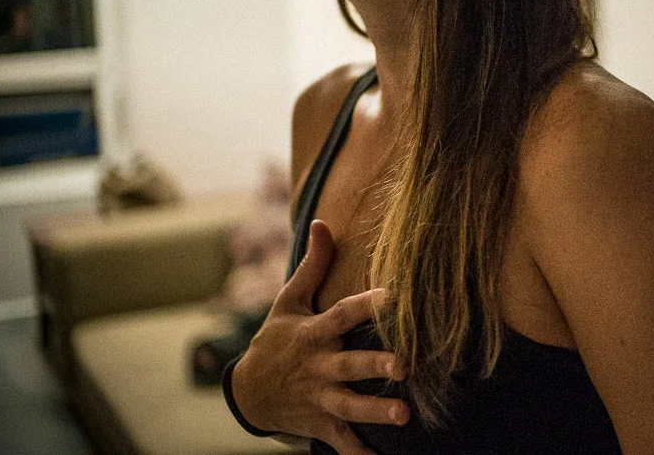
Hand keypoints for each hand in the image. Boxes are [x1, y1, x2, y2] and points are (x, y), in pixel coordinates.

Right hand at [232, 220, 409, 454]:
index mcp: (314, 333)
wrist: (249, 392)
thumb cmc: (277, 339)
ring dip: (375, 411)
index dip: (368, 304)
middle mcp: (318, 366)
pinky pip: (341, 441)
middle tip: (404, 365)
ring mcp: (318, 397)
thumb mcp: (289, 301)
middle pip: (349, 365)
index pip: (342, 313)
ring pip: (349, 406)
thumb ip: (312, 265)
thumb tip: (322, 222)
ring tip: (404, 415)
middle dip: (375, 366)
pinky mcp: (320, 422)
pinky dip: (358, 453)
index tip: (397, 295)